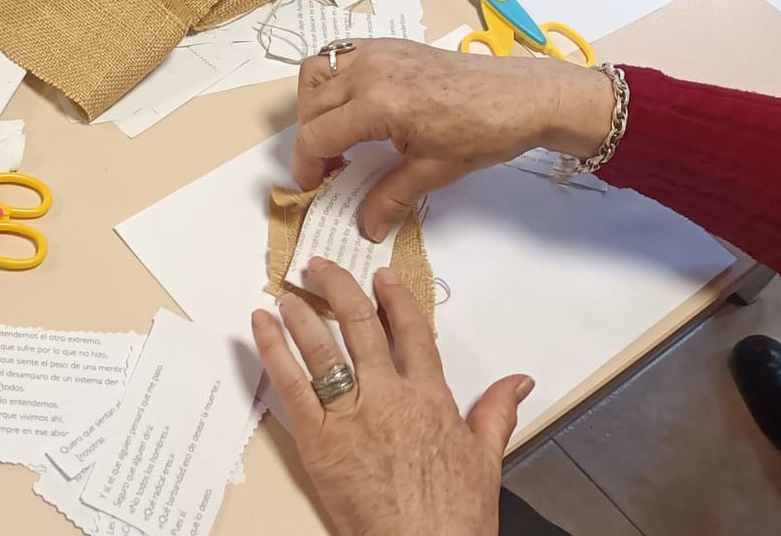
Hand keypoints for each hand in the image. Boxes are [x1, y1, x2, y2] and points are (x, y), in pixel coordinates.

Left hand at [253, 259, 533, 535]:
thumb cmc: (453, 517)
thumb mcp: (485, 460)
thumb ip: (497, 412)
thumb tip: (518, 381)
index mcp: (430, 398)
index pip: (411, 331)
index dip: (395, 298)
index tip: (381, 278)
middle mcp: (389, 397)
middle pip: (361, 326)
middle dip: (339, 289)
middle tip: (323, 269)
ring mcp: (351, 416)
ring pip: (322, 347)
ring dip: (302, 313)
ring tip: (288, 290)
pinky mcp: (319, 440)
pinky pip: (292, 384)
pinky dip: (274, 350)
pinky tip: (262, 326)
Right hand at [294, 39, 615, 239]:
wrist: (522, 95)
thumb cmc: (484, 131)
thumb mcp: (434, 171)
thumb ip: (390, 198)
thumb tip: (367, 227)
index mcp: (378, 103)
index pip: (317, 136)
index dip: (307, 166)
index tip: (312, 186)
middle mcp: (369, 70)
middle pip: (311, 107)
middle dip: (311, 141)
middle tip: (327, 169)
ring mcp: (377, 51)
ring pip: (316, 73)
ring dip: (313, 105)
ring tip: (333, 133)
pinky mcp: (388, 44)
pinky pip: (339, 55)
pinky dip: (331, 79)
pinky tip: (351, 105)